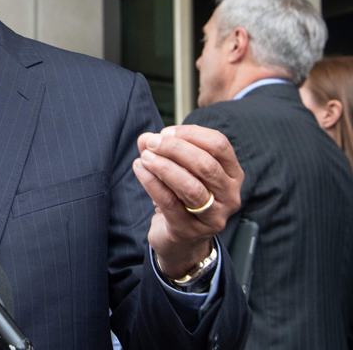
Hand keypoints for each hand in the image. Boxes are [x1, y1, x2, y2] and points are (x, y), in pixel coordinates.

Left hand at [132, 125, 242, 278]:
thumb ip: (163, 150)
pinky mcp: (189, 230)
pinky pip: (169, 202)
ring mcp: (212, 216)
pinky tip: (140, 169)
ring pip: (190, 186)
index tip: (166, 132)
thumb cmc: (181, 197)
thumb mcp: (178, 169)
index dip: (191, 133)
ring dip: (164, 166)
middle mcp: (229, 196)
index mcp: (232, 174)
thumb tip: (146, 138)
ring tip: (145, 157)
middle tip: (151, 143)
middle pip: (206, 165)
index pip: (219, 145)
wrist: (180, 240)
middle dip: (175, 149)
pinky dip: (151, 182)